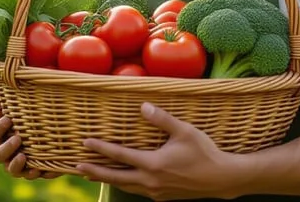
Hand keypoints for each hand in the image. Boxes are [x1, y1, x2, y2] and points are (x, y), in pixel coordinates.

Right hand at [0, 87, 60, 179]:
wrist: (33, 139)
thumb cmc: (16, 125)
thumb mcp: (7, 114)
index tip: (8, 119)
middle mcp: (3, 155)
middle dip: (7, 148)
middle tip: (18, 138)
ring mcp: (15, 166)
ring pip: (12, 170)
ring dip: (16, 165)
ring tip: (23, 157)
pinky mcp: (29, 172)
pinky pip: (30, 176)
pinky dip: (34, 173)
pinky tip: (39, 170)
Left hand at [75, 102, 242, 199]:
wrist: (222, 179)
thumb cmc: (204, 152)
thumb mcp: (184, 131)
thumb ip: (162, 119)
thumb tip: (143, 106)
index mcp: (153, 164)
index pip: (120, 156)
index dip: (101, 148)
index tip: (85, 142)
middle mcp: (151, 181)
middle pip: (116, 177)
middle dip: (95, 171)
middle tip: (77, 167)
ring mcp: (156, 191)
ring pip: (125, 186)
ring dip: (107, 179)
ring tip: (91, 175)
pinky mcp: (163, 196)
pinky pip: (137, 191)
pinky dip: (124, 185)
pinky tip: (122, 181)